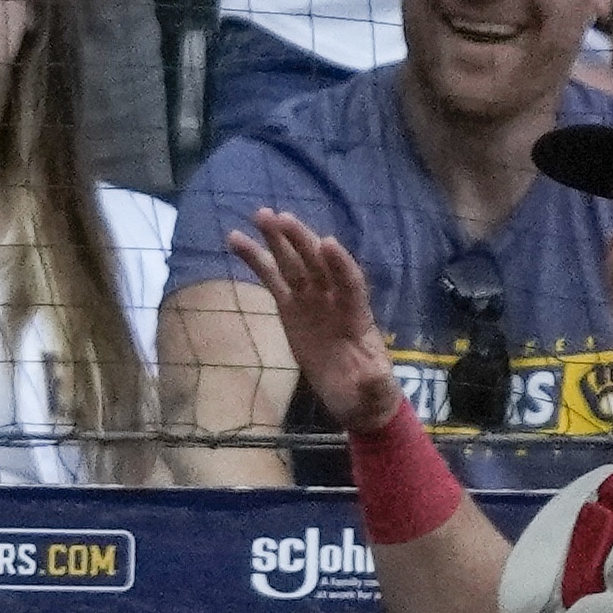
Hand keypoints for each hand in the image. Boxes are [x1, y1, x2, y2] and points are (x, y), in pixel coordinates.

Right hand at [233, 205, 398, 435]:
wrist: (354, 397)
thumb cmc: (369, 394)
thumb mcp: (376, 394)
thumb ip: (376, 384)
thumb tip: (375, 376)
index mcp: (357, 317)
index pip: (351, 285)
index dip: (340, 265)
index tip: (326, 243)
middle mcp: (334, 301)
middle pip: (318, 265)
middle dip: (301, 241)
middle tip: (280, 217)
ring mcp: (311, 301)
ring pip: (293, 265)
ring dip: (278, 239)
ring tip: (259, 214)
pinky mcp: (290, 308)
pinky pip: (272, 280)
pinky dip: (256, 260)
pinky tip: (236, 239)